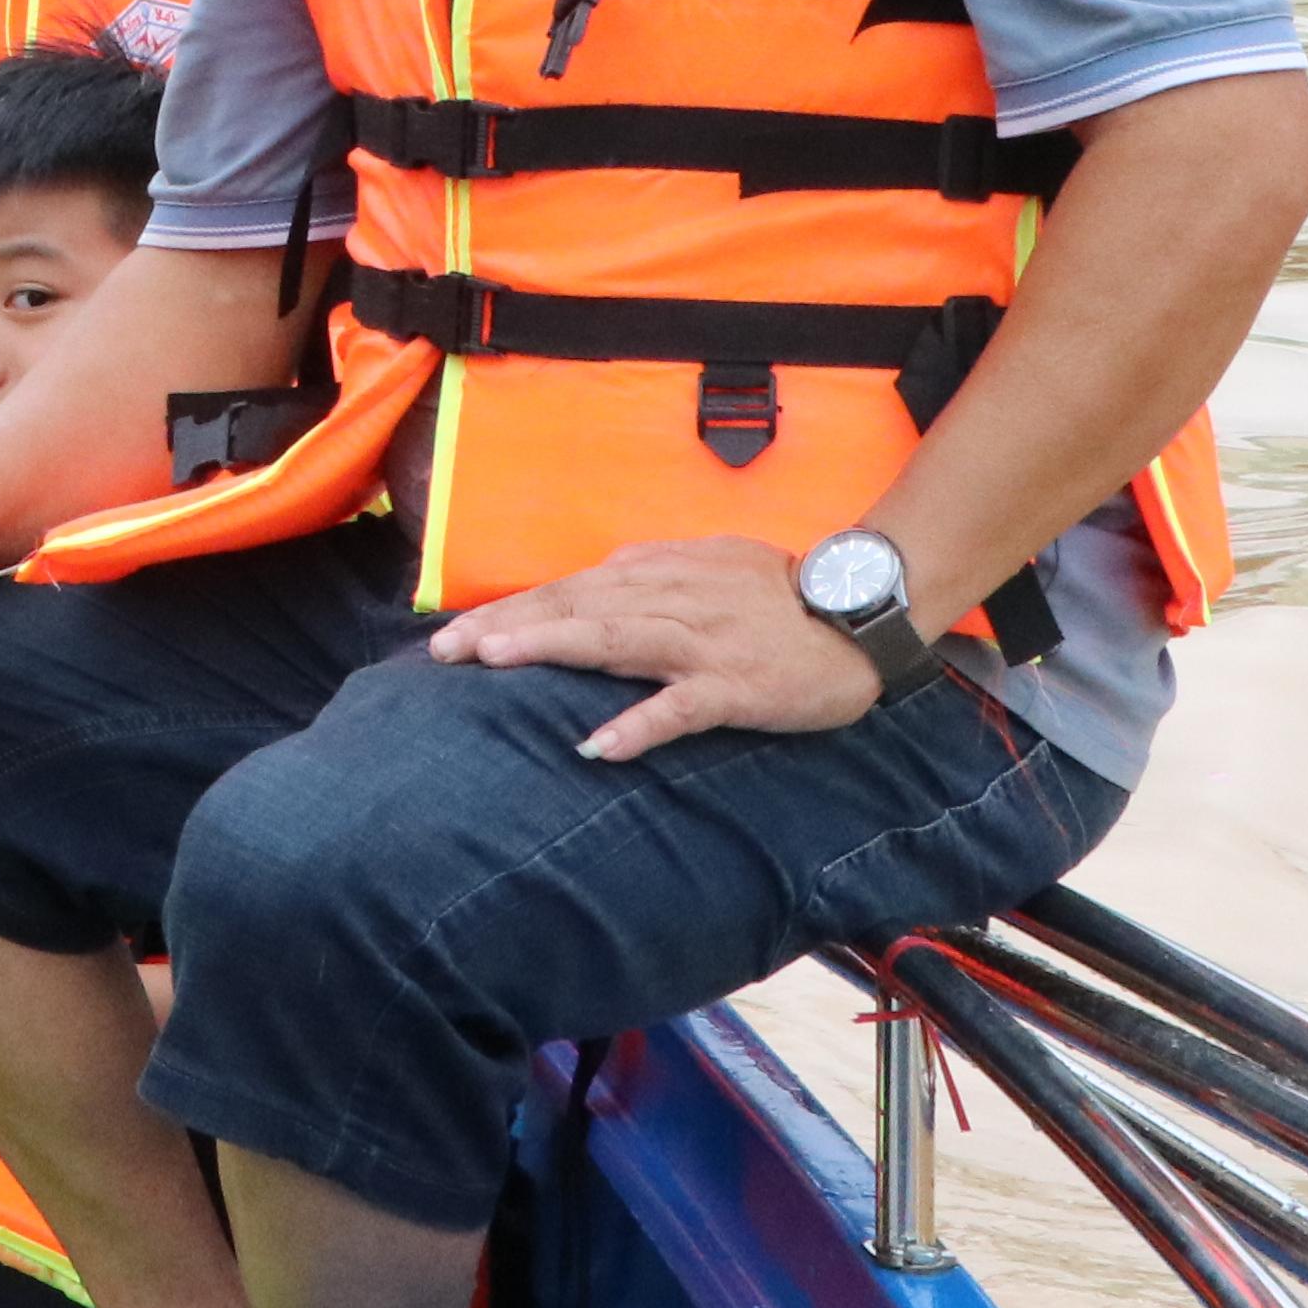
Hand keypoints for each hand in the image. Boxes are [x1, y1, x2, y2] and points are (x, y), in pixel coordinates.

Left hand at [433, 535, 886, 762]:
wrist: (862, 614)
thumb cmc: (779, 595)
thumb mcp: (706, 564)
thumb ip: (649, 571)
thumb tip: (595, 578)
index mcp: (658, 575)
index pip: (568, 590)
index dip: (509, 609)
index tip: (453, 633)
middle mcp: (670, 601)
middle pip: (574, 609)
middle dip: (506, 626)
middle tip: (444, 651)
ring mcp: (702, 643)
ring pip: (615, 640)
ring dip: (553, 646)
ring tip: (495, 660)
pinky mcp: (736, 687)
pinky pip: (681, 706)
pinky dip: (641, 723)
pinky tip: (600, 744)